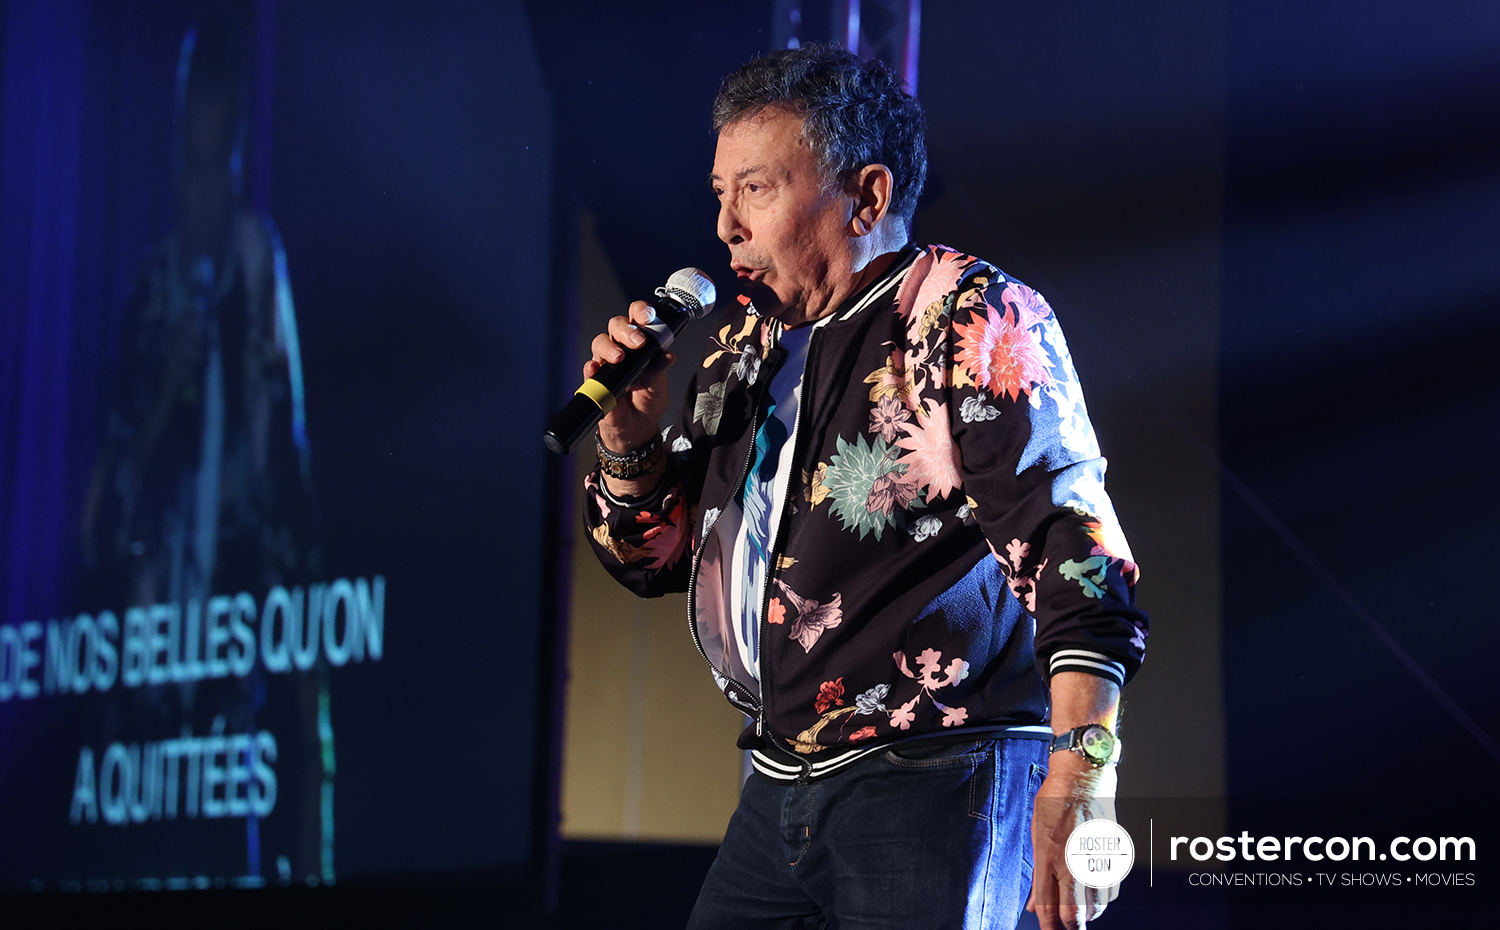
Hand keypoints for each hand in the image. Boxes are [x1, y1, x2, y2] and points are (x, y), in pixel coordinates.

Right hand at [586, 301, 674, 490]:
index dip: (640, 312)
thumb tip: (666, 354)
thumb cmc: (648, 403)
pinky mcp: (595, 381)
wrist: (637, 430)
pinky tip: (596, 369)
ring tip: (619, 358)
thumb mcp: (659, 386)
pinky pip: (589, 370)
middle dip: (626, 330)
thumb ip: (659, 369)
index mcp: (639, 344)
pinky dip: (591, 368)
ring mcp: (606, 364)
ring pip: (600, 343)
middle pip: (616, 326)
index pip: (637, 319)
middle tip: (637, 342)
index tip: (647, 317)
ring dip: (609, 347)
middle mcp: (620, 348)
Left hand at [1026, 752, 1119, 929]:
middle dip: (1070, 927)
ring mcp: (1095, 860)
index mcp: (1048, 857)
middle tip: (1066, 926)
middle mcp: (1072, 863)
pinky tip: (1094, 894)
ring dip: (1087, 914)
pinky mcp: (1112, 856)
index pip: (1048, 907)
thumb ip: (1038, 875)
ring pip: (1096, 908)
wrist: (1084, 778)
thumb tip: (1034, 905)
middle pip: (1075, 916)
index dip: (1049, 928)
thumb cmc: (1054, 803)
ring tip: (1079, 909)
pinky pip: (1110, 892)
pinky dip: (1102, 899)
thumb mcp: (1036, 836)